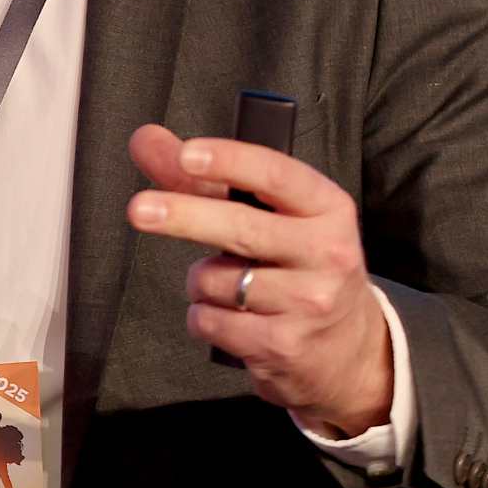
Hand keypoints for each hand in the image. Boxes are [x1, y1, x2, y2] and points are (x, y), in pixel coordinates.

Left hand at [124, 124, 391, 436]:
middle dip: (184, 216)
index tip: (187, 154)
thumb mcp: (271, 216)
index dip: (230, 161)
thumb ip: (206, 179)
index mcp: (327, 208)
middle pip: (241, 228)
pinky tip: (228, 317)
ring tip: (225, 285)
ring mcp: (309, 303)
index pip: (276, 175)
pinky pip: (211, 321)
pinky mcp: (284, 345)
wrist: (348, 347)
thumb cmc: (297, 265)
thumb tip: (146, 140)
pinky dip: (202, 316)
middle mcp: (327, 253)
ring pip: (216, 280)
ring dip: (200, 280)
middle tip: (139, 209)